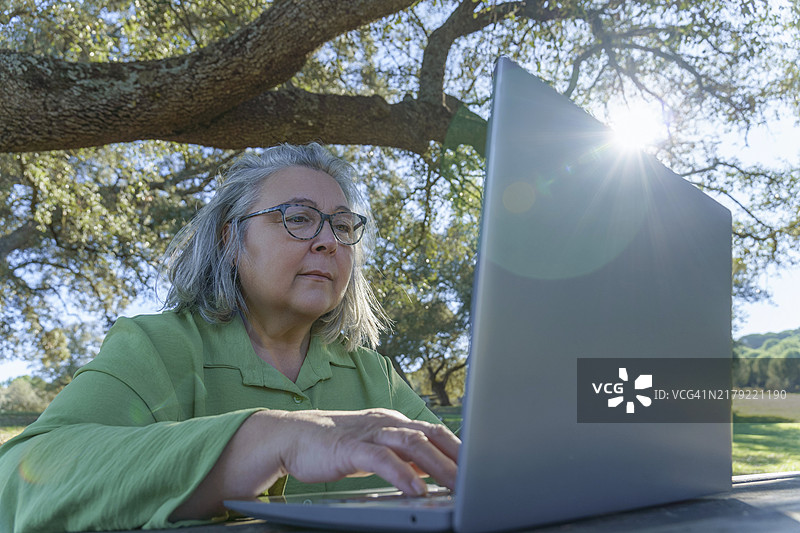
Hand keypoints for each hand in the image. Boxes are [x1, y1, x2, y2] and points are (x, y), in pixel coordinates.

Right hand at [170, 408, 459, 520]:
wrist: (291, 437)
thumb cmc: (335, 446)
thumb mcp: (375, 450)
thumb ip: (403, 457)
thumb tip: (434, 470)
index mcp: (394, 423)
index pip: (435, 432)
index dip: (460, 449)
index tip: (482, 466)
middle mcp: (386, 423)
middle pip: (431, 436)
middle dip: (458, 458)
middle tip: (480, 479)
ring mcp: (369, 433)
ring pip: (412, 445)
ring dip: (438, 466)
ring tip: (458, 486)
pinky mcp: (350, 447)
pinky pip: (382, 460)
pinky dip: (402, 474)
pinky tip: (416, 490)